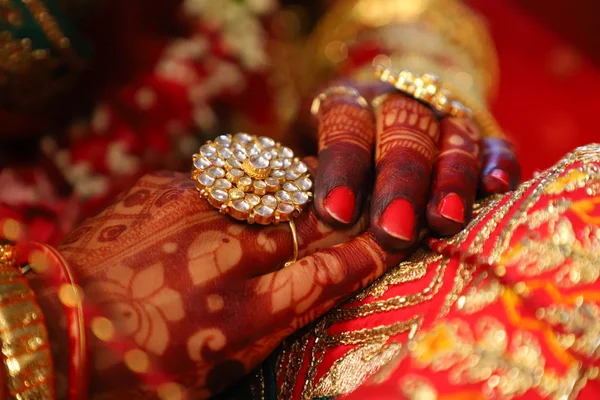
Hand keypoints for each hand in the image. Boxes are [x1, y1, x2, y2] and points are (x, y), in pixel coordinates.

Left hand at [52, 168, 401, 397]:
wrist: (59, 326)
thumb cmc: (139, 367)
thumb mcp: (218, 371)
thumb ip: (270, 328)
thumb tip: (311, 293)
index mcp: (241, 316)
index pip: (326, 273)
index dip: (365, 253)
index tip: (392, 237)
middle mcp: (225, 258)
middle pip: (307, 222)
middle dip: (340, 212)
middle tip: (362, 203)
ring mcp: (196, 214)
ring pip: (274, 187)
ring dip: (299, 190)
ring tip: (312, 191)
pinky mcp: (167, 187)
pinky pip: (227, 176)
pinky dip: (246, 185)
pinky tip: (244, 194)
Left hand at [312, 81, 520, 249]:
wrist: (382, 113)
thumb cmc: (335, 156)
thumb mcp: (309, 156)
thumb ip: (306, 181)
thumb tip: (296, 228)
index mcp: (348, 101)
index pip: (345, 121)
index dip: (342, 165)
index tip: (336, 212)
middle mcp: (397, 102)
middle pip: (403, 130)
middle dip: (400, 181)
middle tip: (394, 230)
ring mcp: (441, 115)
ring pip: (451, 136)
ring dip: (449, 178)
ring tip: (445, 220)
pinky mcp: (479, 133)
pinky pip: (494, 143)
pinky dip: (497, 163)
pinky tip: (496, 188)